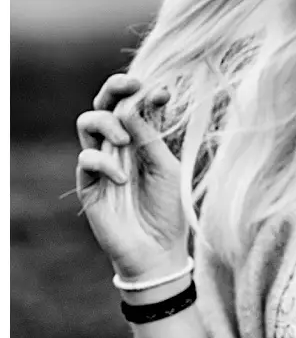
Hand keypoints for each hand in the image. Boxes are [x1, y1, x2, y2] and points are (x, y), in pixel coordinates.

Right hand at [75, 74, 188, 280]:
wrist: (159, 251)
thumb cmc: (168, 208)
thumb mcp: (167, 168)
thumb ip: (150, 139)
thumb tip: (133, 106)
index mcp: (142, 139)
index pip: (135, 105)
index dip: (145, 93)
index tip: (163, 93)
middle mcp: (119, 147)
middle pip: (104, 105)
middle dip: (114, 88)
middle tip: (132, 85)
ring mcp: (102, 164)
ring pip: (87, 123)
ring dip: (107, 123)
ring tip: (125, 140)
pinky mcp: (88, 186)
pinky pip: (85, 159)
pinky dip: (103, 162)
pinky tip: (122, 178)